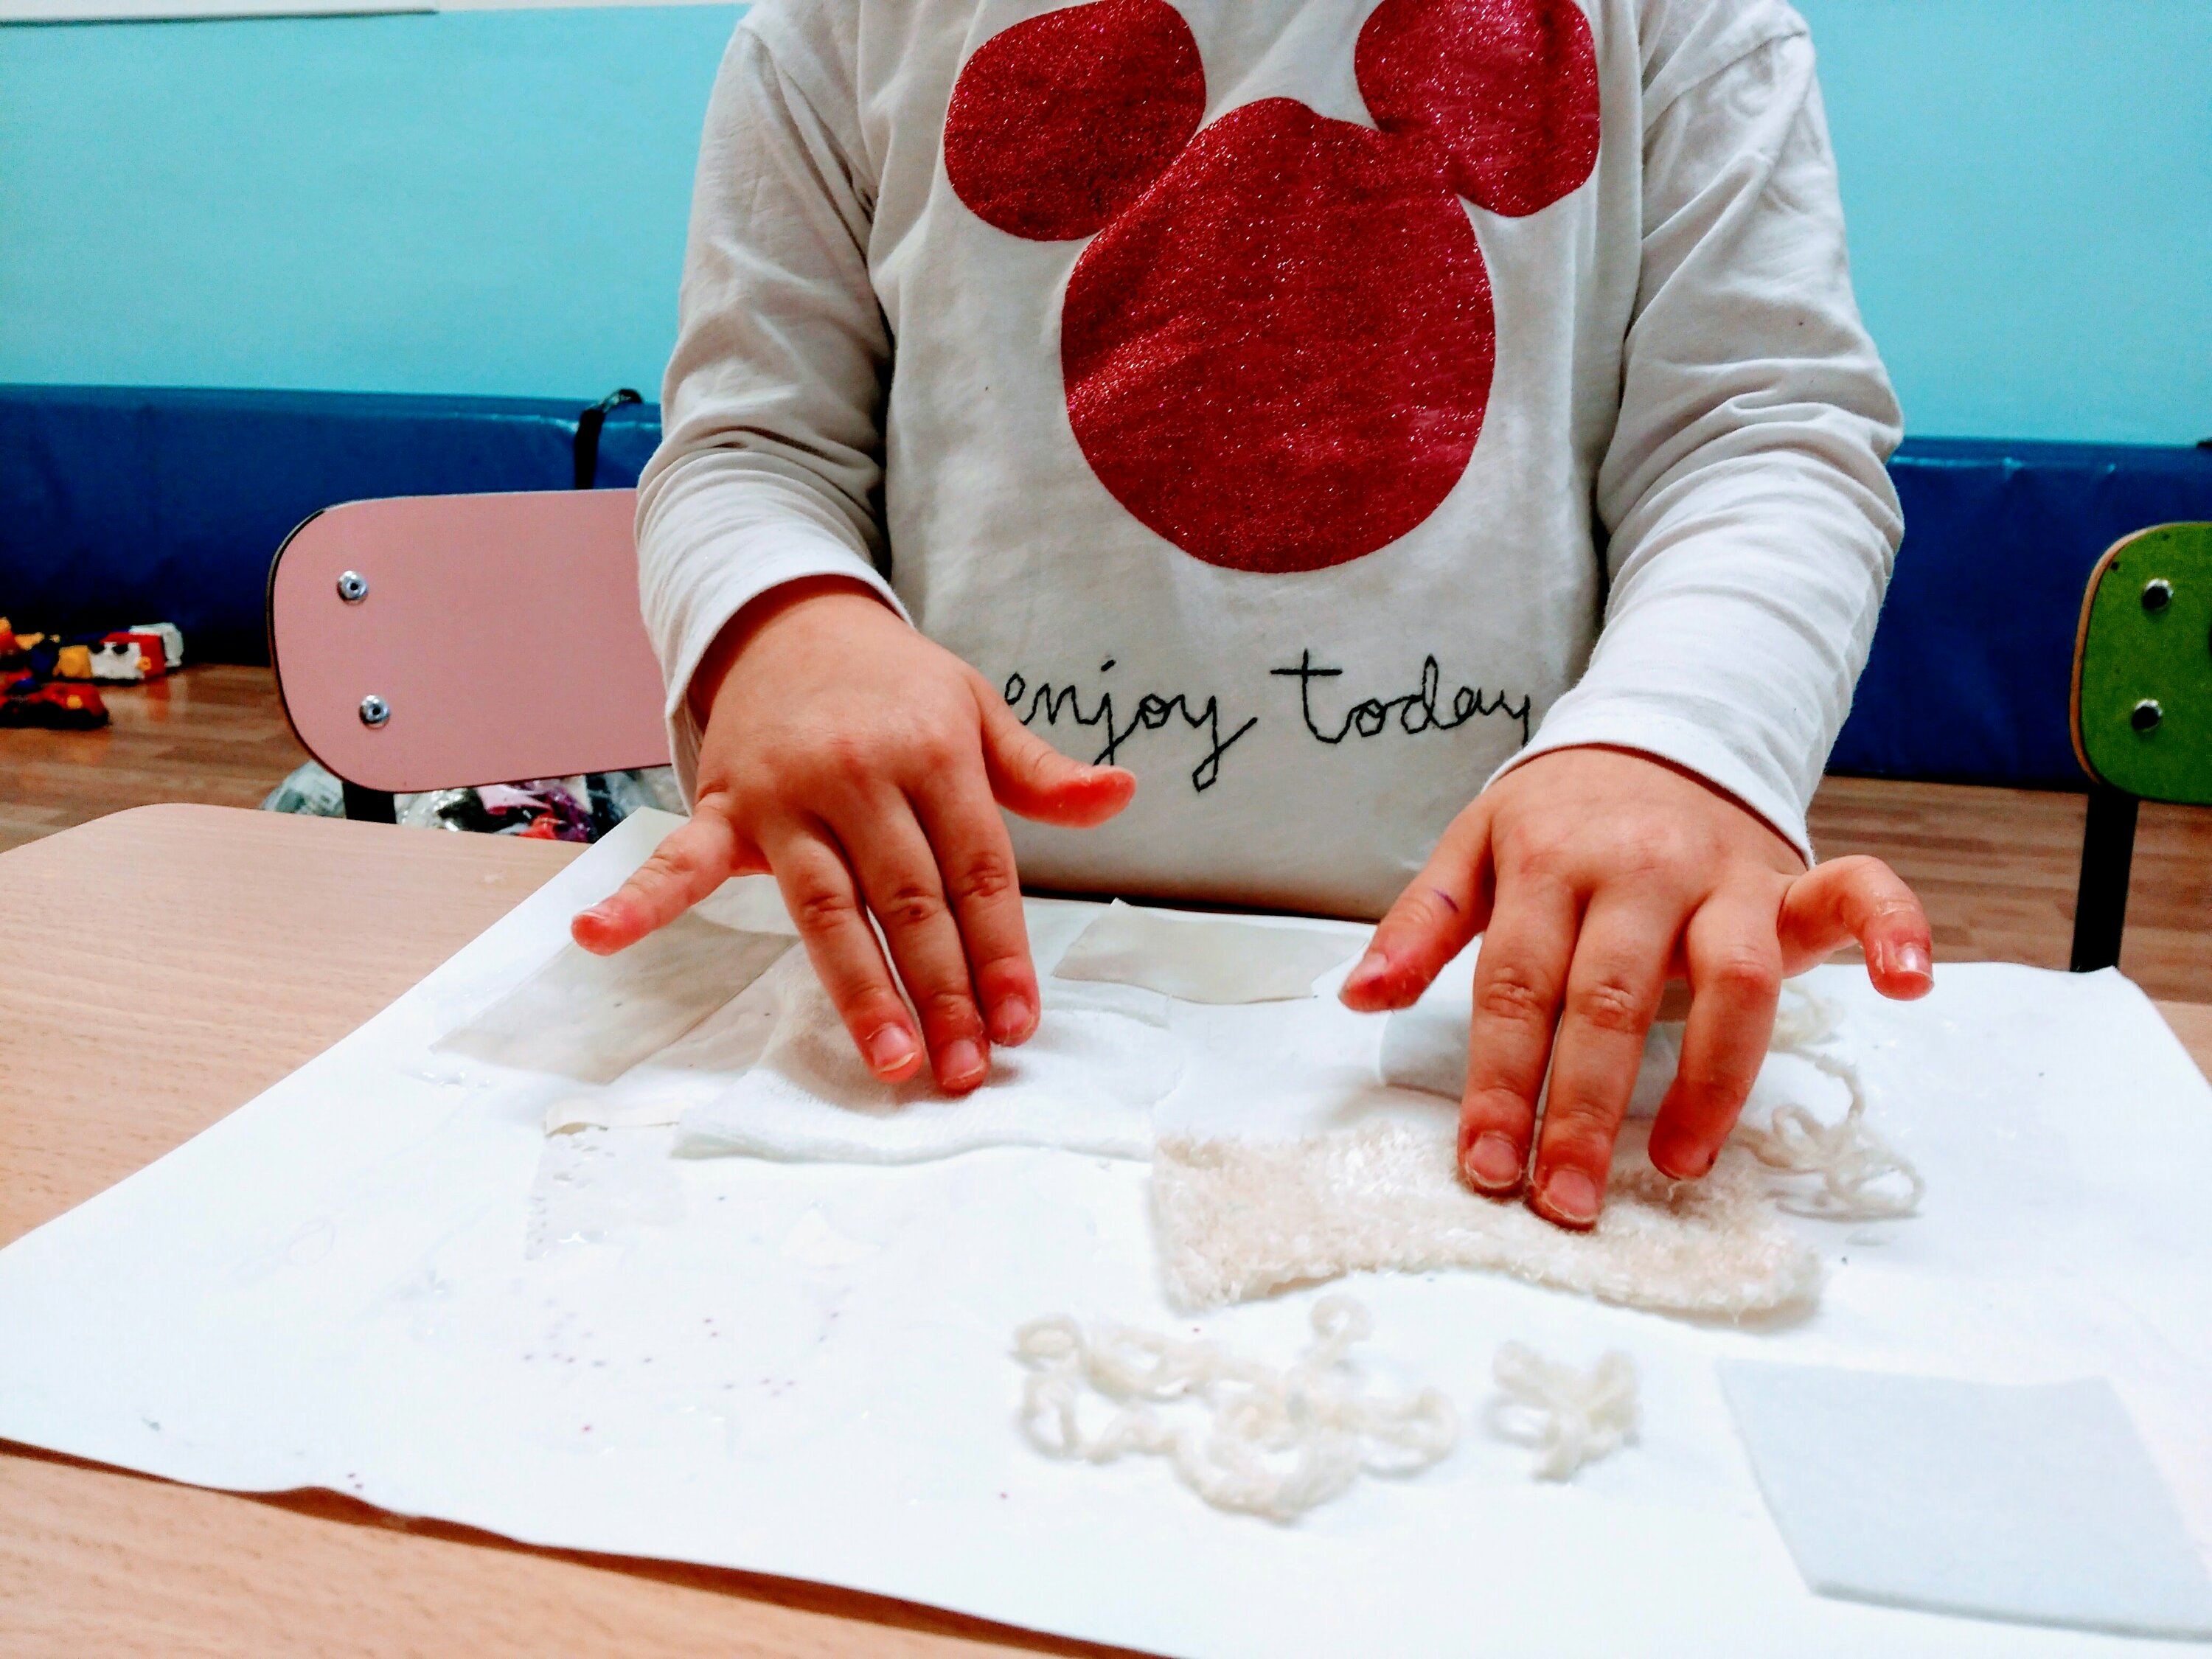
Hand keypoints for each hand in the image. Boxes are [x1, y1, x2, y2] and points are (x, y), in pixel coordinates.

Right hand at [572, 577, 1134, 1090]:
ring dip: (859, 987)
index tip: (1019, 1023)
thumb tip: (1122, 795)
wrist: (793, 616)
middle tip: (965, 1070)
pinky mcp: (724, 804)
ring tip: (890, 1060)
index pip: (978, 873)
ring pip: (828, 905)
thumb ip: (1041, 772)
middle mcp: (861, 776)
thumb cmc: (896, 685)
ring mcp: (787, 795)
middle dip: (943, 991)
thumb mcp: (977, 711)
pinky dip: (641, 897)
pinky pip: (680, 858)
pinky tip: (600, 936)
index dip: (1002, 952)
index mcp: (934, 755)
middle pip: (910, 902)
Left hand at [1339, 746, 1930, 1228]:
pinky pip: (1858, 889)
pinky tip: (1906, 985)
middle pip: (1614, 998)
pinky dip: (1892, 928)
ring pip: (1735, 977)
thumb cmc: (1557, 819)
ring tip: (1681, 1164)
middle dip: (1589, 1107)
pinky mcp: (1793, 876)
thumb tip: (1358, 996)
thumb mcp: (1472, 850)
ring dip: (1715, 1078)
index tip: (1487, 1167)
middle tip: (1567, 1198)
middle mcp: (1641, 870)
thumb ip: (1421, 925)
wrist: (1650, 735)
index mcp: (1551, 865)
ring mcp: (1725, 874)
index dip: (1502, 1082)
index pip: (1518, 988)